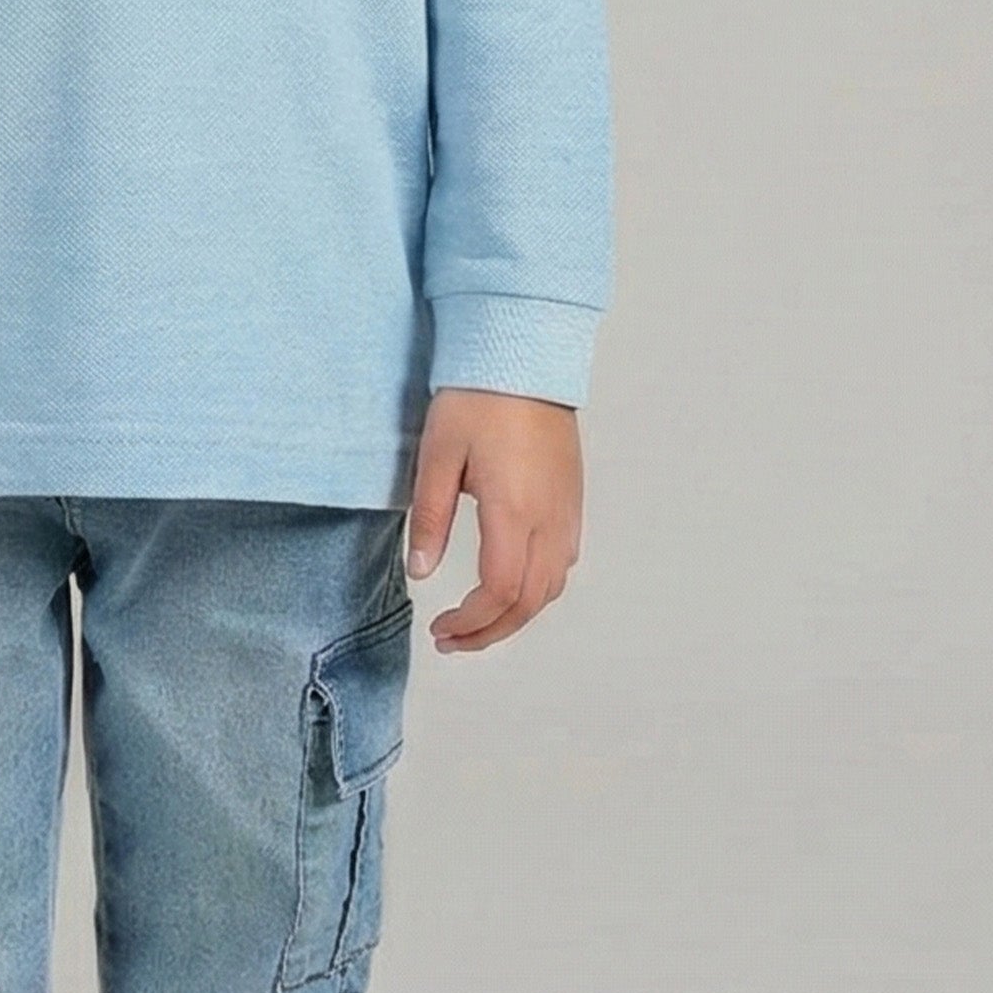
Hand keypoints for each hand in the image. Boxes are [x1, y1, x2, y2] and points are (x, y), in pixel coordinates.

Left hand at [404, 387, 584, 653]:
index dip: (471, 623)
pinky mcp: (572, 498)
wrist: (524, 353)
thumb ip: (430, 517)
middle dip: (491, 631)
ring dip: (517, 614)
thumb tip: (420, 572)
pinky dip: (537, 588)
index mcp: (515, 511)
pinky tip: (509, 582)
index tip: (441, 628)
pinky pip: (563, 561)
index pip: (501, 592)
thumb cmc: (478, 396)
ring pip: (553, 586)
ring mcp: (568, 510)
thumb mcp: (438, 455)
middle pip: (531, 602)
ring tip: (477, 620)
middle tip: (453, 640)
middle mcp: (551, 519)